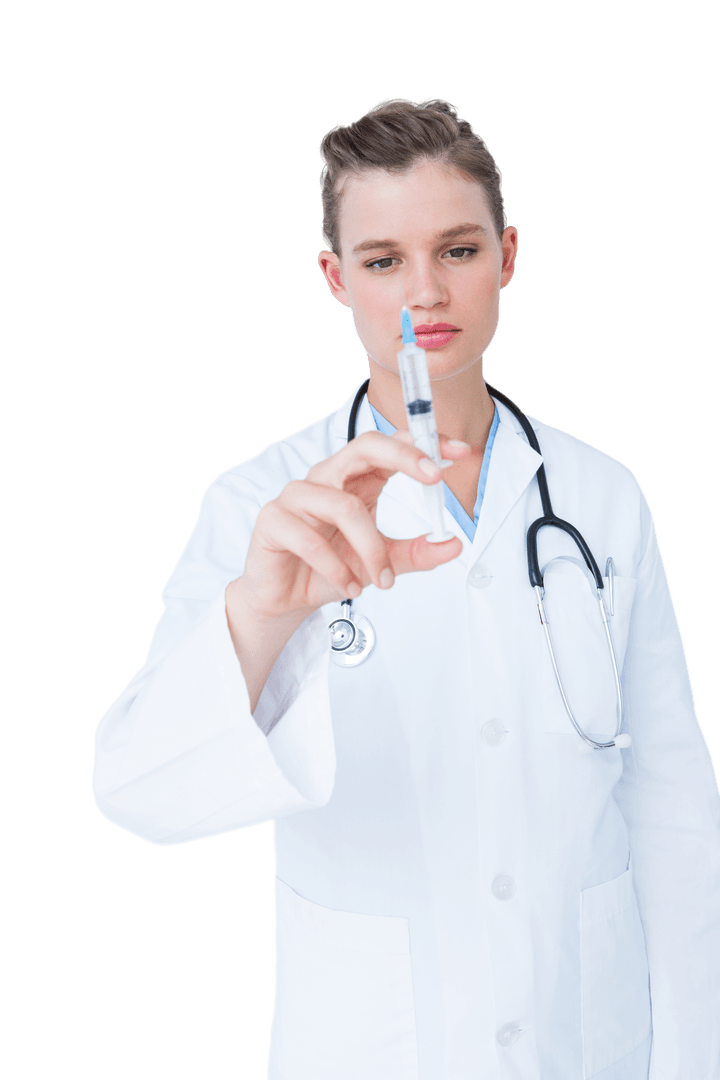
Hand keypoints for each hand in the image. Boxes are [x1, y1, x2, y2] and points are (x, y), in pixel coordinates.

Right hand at [230, 429, 469, 622]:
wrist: (286, 598)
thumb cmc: (331, 568)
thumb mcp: (383, 562)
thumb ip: (418, 553)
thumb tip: (454, 545)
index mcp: (355, 479)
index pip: (390, 447)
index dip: (423, 444)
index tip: (458, 452)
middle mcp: (327, 478)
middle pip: (364, 447)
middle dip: (404, 457)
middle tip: (434, 478)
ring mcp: (297, 496)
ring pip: (344, 506)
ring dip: (370, 548)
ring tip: (380, 580)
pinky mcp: (273, 521)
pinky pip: (309, 539)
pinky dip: (336, 567)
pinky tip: (348, 585)